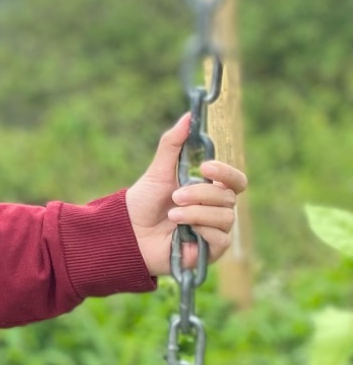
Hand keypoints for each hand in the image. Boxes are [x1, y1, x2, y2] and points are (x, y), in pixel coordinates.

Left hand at [126, 112, 246, 277]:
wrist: (128, 232)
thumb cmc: (144, 201)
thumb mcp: (158, 170)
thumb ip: (173, 143)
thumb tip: (189, 115)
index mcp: (209, 189)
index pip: (235, 180)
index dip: (227, 172)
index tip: (206, 166)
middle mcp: (217, 209)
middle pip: (229, 197)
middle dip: (201, 193)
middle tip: (176, 195)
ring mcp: (216, 230)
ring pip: (226, 216)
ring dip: (196, 212)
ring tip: (172, 213)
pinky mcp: (212, 250)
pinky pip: (221, 237)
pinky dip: (200, 229)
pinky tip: (182, 230)